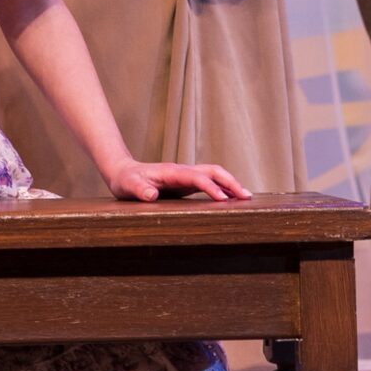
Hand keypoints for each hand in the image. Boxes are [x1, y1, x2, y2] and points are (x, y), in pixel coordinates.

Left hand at [104, 157, 250, 202]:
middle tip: (246, 196)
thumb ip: (139, 190)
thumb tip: (151, 195)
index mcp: (172, 172)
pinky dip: (222, 188)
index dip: (211, 187)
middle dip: (230, 182)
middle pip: (213, 171)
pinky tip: (230, 198)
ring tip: (246, 197)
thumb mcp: (128, 186)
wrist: (123, 172)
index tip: (223, 200)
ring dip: (230, 183)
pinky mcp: (186, 183)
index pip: (197, 177)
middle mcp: (182, 171)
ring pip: (214, 175)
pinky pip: (208, 182)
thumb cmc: (125, 181)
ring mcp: (185, 176)